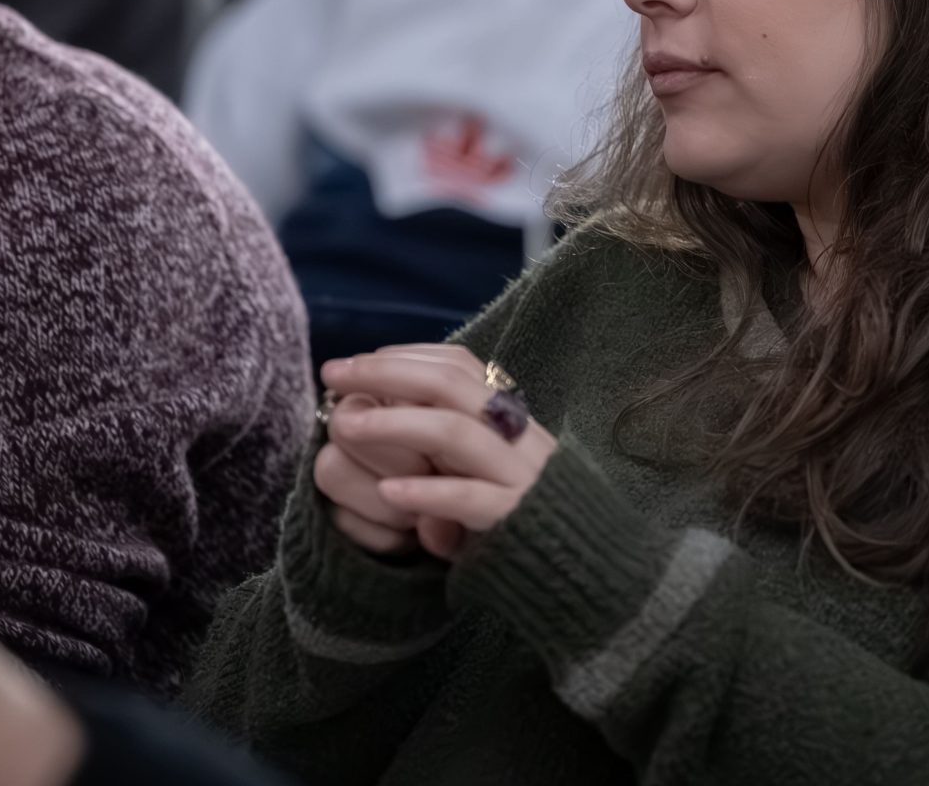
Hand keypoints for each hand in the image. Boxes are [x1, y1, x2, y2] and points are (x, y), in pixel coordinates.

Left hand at [322, 347, 557, 559]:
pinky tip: (390, 492)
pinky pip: (472, 500)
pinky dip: (429, 493)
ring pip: (456, 434)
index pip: (459, 365)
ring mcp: (522, 477)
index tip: (360, 362)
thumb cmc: (529, 519)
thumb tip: (385, 426)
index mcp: (511, 420)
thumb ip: (448, 451)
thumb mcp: (489, 474)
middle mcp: (520, 438)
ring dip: (395, 424)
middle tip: (335, 374)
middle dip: (386, 374)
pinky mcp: (519, 521)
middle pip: (451, 385)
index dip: (406, 356)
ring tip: (346, 425)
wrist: (593, 572)